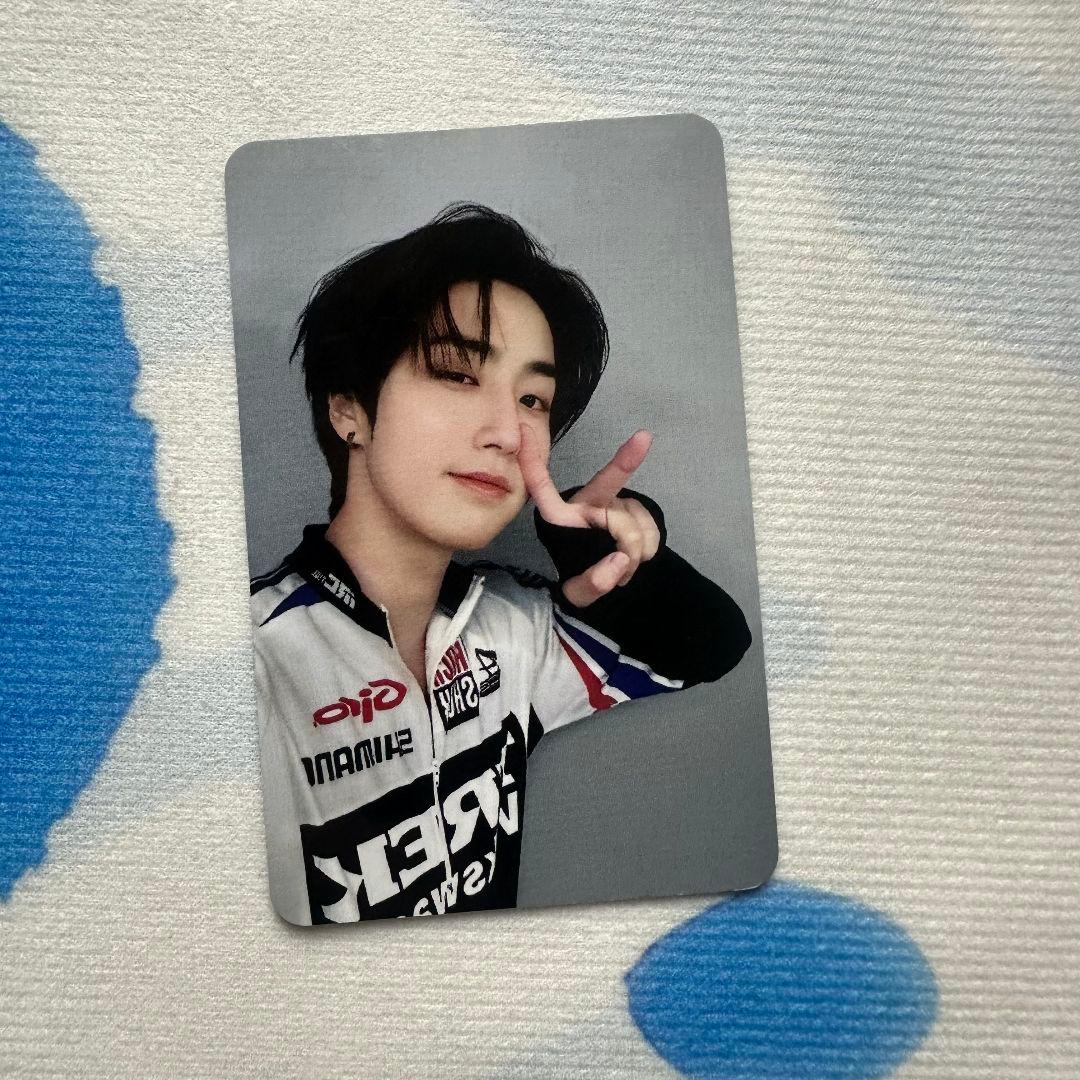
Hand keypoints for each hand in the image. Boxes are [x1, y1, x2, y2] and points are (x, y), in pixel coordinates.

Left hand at [519, 425, 660, 606]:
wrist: (610, 580)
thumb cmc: (583, 582)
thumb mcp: (579, 595)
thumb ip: (593, 584)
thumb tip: (620, 560)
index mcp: (562, 520)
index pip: (543, 491)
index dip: (533, 464)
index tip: (524, 433)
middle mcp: (587, 504)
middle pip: (609, 495)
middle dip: (624, 465)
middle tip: (642, 441)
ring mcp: (613, 504)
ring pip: (633, 524)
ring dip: (635, 552)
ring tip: (622, 565)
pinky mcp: (635, 508)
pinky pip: (651, 528)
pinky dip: (648, 547)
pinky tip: (636, 556)